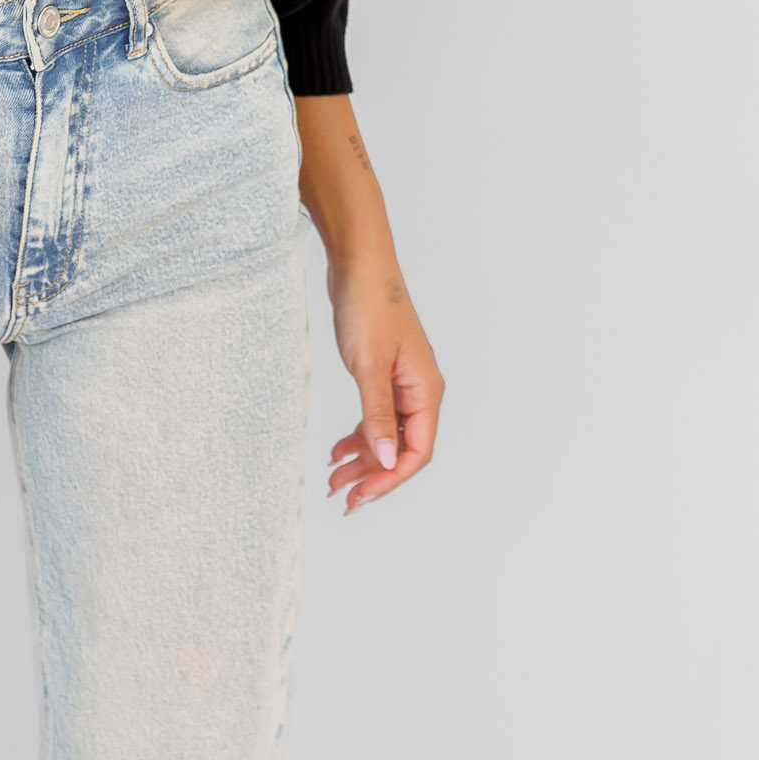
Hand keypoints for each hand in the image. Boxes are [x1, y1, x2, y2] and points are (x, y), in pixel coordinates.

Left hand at [324, 257, 444, 512]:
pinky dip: (358, 434)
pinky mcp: (383, 373)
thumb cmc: (368, 304)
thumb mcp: (368, 365)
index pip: (417, 451)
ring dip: (363, 458)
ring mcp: (401, 382)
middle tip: (342, 496)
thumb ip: (376, 415)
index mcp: (425, 390)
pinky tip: (337, 448)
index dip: (391, 479)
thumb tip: (387, 461)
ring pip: (386, 434)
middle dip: (373, 475)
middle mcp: (419, 390)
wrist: (358, 263)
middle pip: (401, 448)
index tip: (361, 496)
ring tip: (333, 478)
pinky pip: (376, 416)